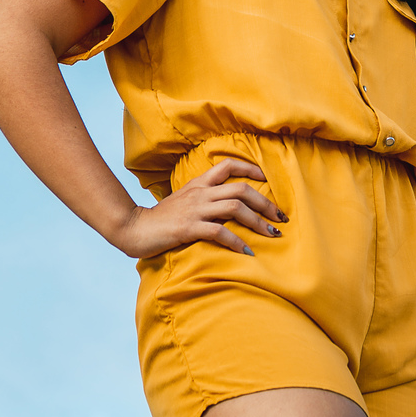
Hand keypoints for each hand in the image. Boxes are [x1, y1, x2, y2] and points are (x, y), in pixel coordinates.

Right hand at [113, 157, 286, 260]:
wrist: (134, 228)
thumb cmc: (161, 218)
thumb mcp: (184, 201)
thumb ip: (203, 198)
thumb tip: (228, 205)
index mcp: (199, 183)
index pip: (229, 165)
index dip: (252, 168)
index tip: (269, 179)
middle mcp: (200, 192)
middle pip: (241, 189)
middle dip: (266, 202)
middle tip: (282, 217)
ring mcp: (194, 209)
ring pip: (235, 208)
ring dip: (258, 221)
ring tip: (272, 234)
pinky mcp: (188, 228)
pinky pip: (219, 232)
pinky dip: (237, 242)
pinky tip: (247, 252)